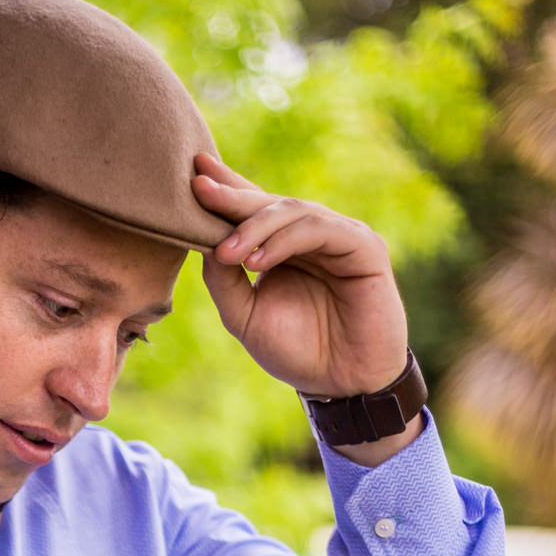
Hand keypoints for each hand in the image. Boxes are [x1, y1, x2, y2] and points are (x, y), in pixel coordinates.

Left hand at [192, 153, 408, 400]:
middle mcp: (310, 235)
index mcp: (282, 246)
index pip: (251, 208)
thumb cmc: (297, 351)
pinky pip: (321, 230)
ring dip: (255, 228)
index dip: (225, 189)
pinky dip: (286, 241)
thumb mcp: (245, 317)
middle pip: (268, 202)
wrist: (343, 384)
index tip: (192, 172)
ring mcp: (338, 236)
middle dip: (232, 196)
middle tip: (199, 187)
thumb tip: (201, 242)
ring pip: (292, 211)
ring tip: (227, 252)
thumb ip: (223, 280)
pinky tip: (257, 260)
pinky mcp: (363, 246)